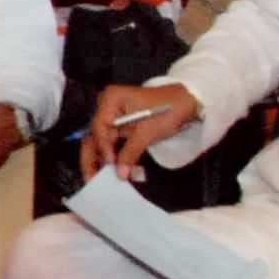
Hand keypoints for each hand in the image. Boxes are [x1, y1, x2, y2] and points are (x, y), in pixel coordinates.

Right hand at [82, 80, 202, 179]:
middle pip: (94, 135)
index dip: (103, 148)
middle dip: (93, 157)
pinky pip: (113, 144)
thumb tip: (119, 175)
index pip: (99, 128)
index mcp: (110, 101)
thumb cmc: (167, 109)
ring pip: (101, 142)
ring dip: (101, 160)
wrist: (186, 102)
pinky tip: (112, 171)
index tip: (111, 164)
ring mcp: (113, 118)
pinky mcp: (121, 127)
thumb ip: (130, 153)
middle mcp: (107, 108)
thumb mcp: (148, 132)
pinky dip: (114, 157)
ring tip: (99, 178)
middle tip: (92, 178)